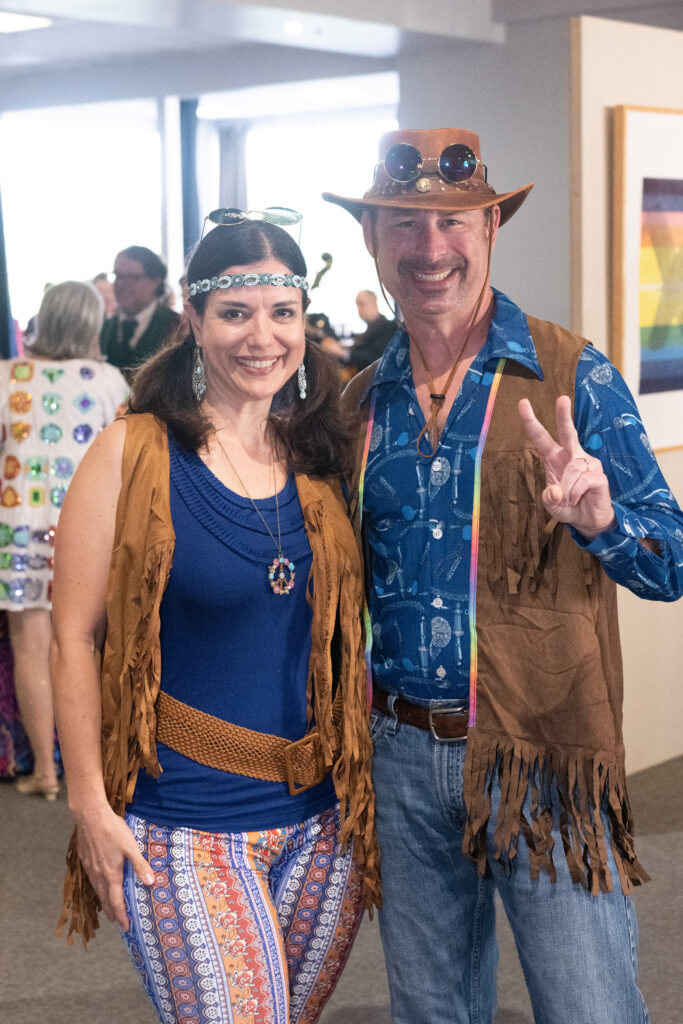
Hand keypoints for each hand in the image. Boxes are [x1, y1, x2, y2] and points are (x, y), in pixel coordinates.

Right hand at [75, 804, 153, 930]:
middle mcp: (98, 874)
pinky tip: (97, 884)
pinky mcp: (84, 859)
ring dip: (103, 901)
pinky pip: (91, 879)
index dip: (121, 915)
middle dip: (112, 912)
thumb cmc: (113, 830)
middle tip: (117, 922)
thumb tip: (150, 882)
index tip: (126, 926)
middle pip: (105, 899)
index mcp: (111, 874)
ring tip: (107, 907)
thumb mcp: (130, 846)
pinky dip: (96, 887)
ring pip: (96, 890)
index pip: (116, 902)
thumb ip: (140, 865)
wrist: (90, 816)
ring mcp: (90, 867)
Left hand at [518, 395, 616, 540]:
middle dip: (564, 416)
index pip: (542, 437)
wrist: (589, 521)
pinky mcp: (599, 475)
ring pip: (573, 469)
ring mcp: (588, 463)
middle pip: (568, 432)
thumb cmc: (569, 506)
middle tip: (562, 398)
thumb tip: (555, 490)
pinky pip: (584, 480)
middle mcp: (572, 456)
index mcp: (555, 459)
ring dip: (567, 488)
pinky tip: (579, 498)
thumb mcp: (552, 505)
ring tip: (570, 499)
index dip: (532, 421)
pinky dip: (577, 492)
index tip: (523, 403)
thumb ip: (549, 498)